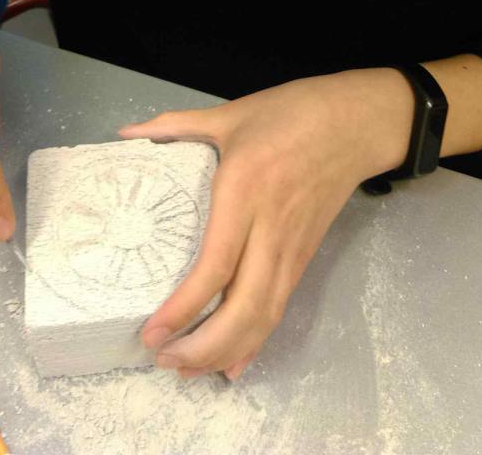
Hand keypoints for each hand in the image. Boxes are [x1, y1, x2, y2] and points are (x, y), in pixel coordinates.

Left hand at [118, 68, 413, 379]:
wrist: (356, 122)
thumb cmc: (290, 113)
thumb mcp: (230, 114)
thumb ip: (175, 125)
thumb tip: (126, 134)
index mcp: (245, 190)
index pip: (216, 265)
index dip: (184, 308)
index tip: (152, 331)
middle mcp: (270, 228)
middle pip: (243, 307)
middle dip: (202, 346)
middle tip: (162, 359)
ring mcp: (292, 247)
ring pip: (264, 316)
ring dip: (226, 352)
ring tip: (185, 368)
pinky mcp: (305, 256)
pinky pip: (279, 308)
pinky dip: (255, 341)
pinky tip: (231, 363)